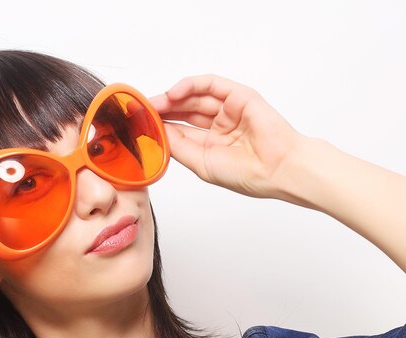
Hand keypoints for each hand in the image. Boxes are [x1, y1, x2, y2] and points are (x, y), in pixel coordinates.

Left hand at [149, 74, 307, 199]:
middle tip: (142, 109)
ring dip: (172, 97)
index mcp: (210, 145)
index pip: (179, 130)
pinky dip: (190, 85)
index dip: (159, 125)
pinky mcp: (239, 96)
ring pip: (195, 96)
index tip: (139, 124)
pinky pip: (210, 85)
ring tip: (154, 102)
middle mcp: (218, 126)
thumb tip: (155, 133)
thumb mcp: (201, 163)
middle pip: (184, 111)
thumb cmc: (246, 174)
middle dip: (162, 109)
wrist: (277, 170)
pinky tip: (174, 94)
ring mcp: (229, 110)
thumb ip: (178, 146)